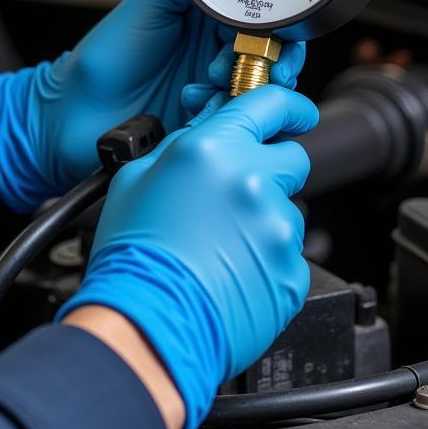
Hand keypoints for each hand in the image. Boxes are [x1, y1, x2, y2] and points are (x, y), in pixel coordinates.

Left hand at [0, 0, 304, 212]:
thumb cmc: (105, 55)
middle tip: (252, 65)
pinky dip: (224, 110)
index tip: (275, 34)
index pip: (260, 16)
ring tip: (211, 82)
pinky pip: (240, 118)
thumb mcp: (151, 0)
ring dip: (245, 86)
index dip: (274, 24)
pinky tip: (194, 104)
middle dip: (269, 59)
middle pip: (271, 53)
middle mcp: (215, 51)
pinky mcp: (208, 121)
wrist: (74, 113)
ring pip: (261, 88)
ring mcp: (213, 89)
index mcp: (206, 17)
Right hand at [56, 86, 318, 428]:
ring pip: (287, 209)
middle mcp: (253, 182)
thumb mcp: (137, 176)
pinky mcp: (291, 271)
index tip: (293, 112)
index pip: (272, 104)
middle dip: (270, 169)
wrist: (146, 324)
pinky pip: (287, 253)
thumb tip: (209, 132)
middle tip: (234, 194)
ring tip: (220, 245)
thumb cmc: (134, 253)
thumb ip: (184, 144)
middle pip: (293, 158)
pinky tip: (231, 270)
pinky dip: (266, 259)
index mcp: (213, 150)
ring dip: (262, 219)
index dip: (288, 105)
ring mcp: (277, 228)